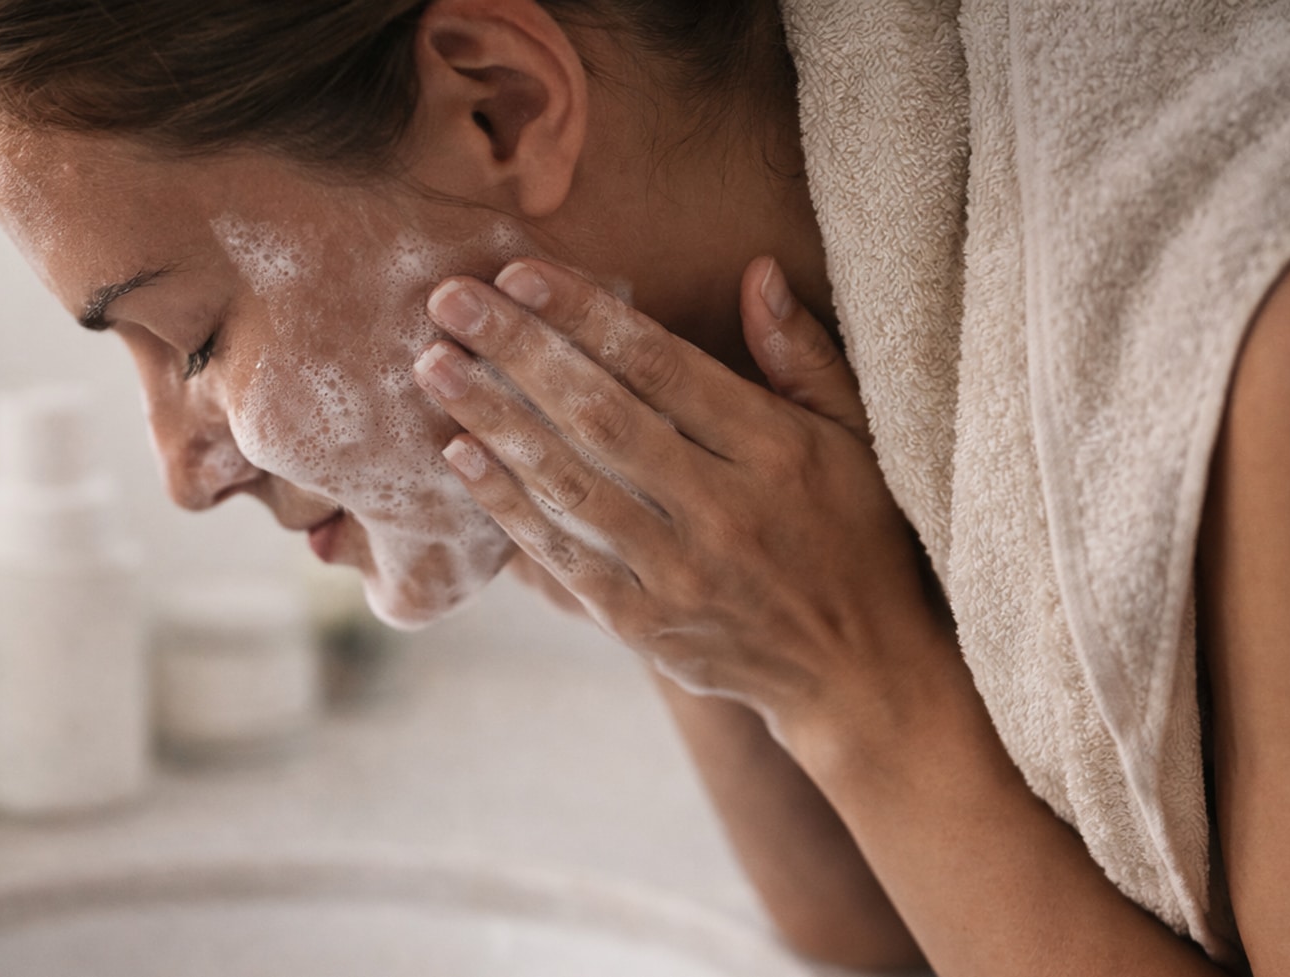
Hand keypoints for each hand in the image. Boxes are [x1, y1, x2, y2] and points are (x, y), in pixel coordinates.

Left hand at [412, 257, 949, 740]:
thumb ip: (802, 356)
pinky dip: (508, 504)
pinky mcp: (643, 623)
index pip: (662, 366)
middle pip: (601, 416)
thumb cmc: (854, 535)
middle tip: (449, 300)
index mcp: (776, 450)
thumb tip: (755, 271)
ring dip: (494, 420)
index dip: (585, 315)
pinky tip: (460, 455)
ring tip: (433, 367)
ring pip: (570, 483)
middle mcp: (725, 510)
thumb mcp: (856, 437)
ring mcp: (679, 573)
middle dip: (518, 351)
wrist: (856, 671)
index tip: (519, 273)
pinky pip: (563, 554)